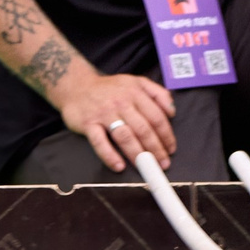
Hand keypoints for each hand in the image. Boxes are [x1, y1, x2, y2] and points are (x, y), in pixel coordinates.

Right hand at [55, 70, 177, 171]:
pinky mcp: (88, 123)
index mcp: (135, 93)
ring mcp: (104, 113)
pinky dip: (109, 155)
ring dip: (138, 154)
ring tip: (147, 167)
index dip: (166, 135)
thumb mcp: (136, 82)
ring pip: (125, 136)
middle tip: (163, 164)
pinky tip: (119, 166)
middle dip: (156, 148)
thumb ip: (157, 93)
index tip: (171, 149)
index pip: (156, 117)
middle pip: (143, 129)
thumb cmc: (110, 88)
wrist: (77, 85)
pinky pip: (99, 142)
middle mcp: (121, 103)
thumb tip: (172, 111)